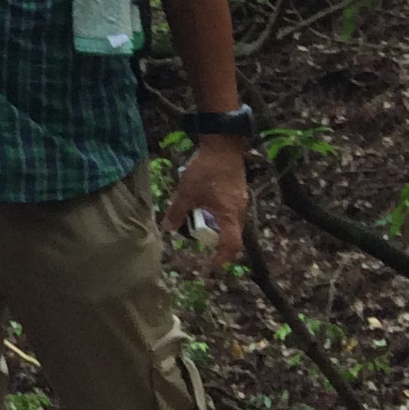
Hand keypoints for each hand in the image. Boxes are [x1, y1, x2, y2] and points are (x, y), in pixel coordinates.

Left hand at [165, 134, 247, 270]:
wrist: (223, 144)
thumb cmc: (205, 170)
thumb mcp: (186, 191)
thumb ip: (177, 211)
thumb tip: (167, 229)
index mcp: (229, 216)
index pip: (231, 246)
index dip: (221, 259)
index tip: (209, 265)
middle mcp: (240, 211)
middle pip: (232, 236)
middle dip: (216, 242)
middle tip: (199, 240)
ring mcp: (241, 201)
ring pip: (231, 223)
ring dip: (217, 227)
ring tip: (199, 221)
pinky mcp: (239, 191)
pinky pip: (231, 211)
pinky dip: (219, 215)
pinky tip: (205, 205)